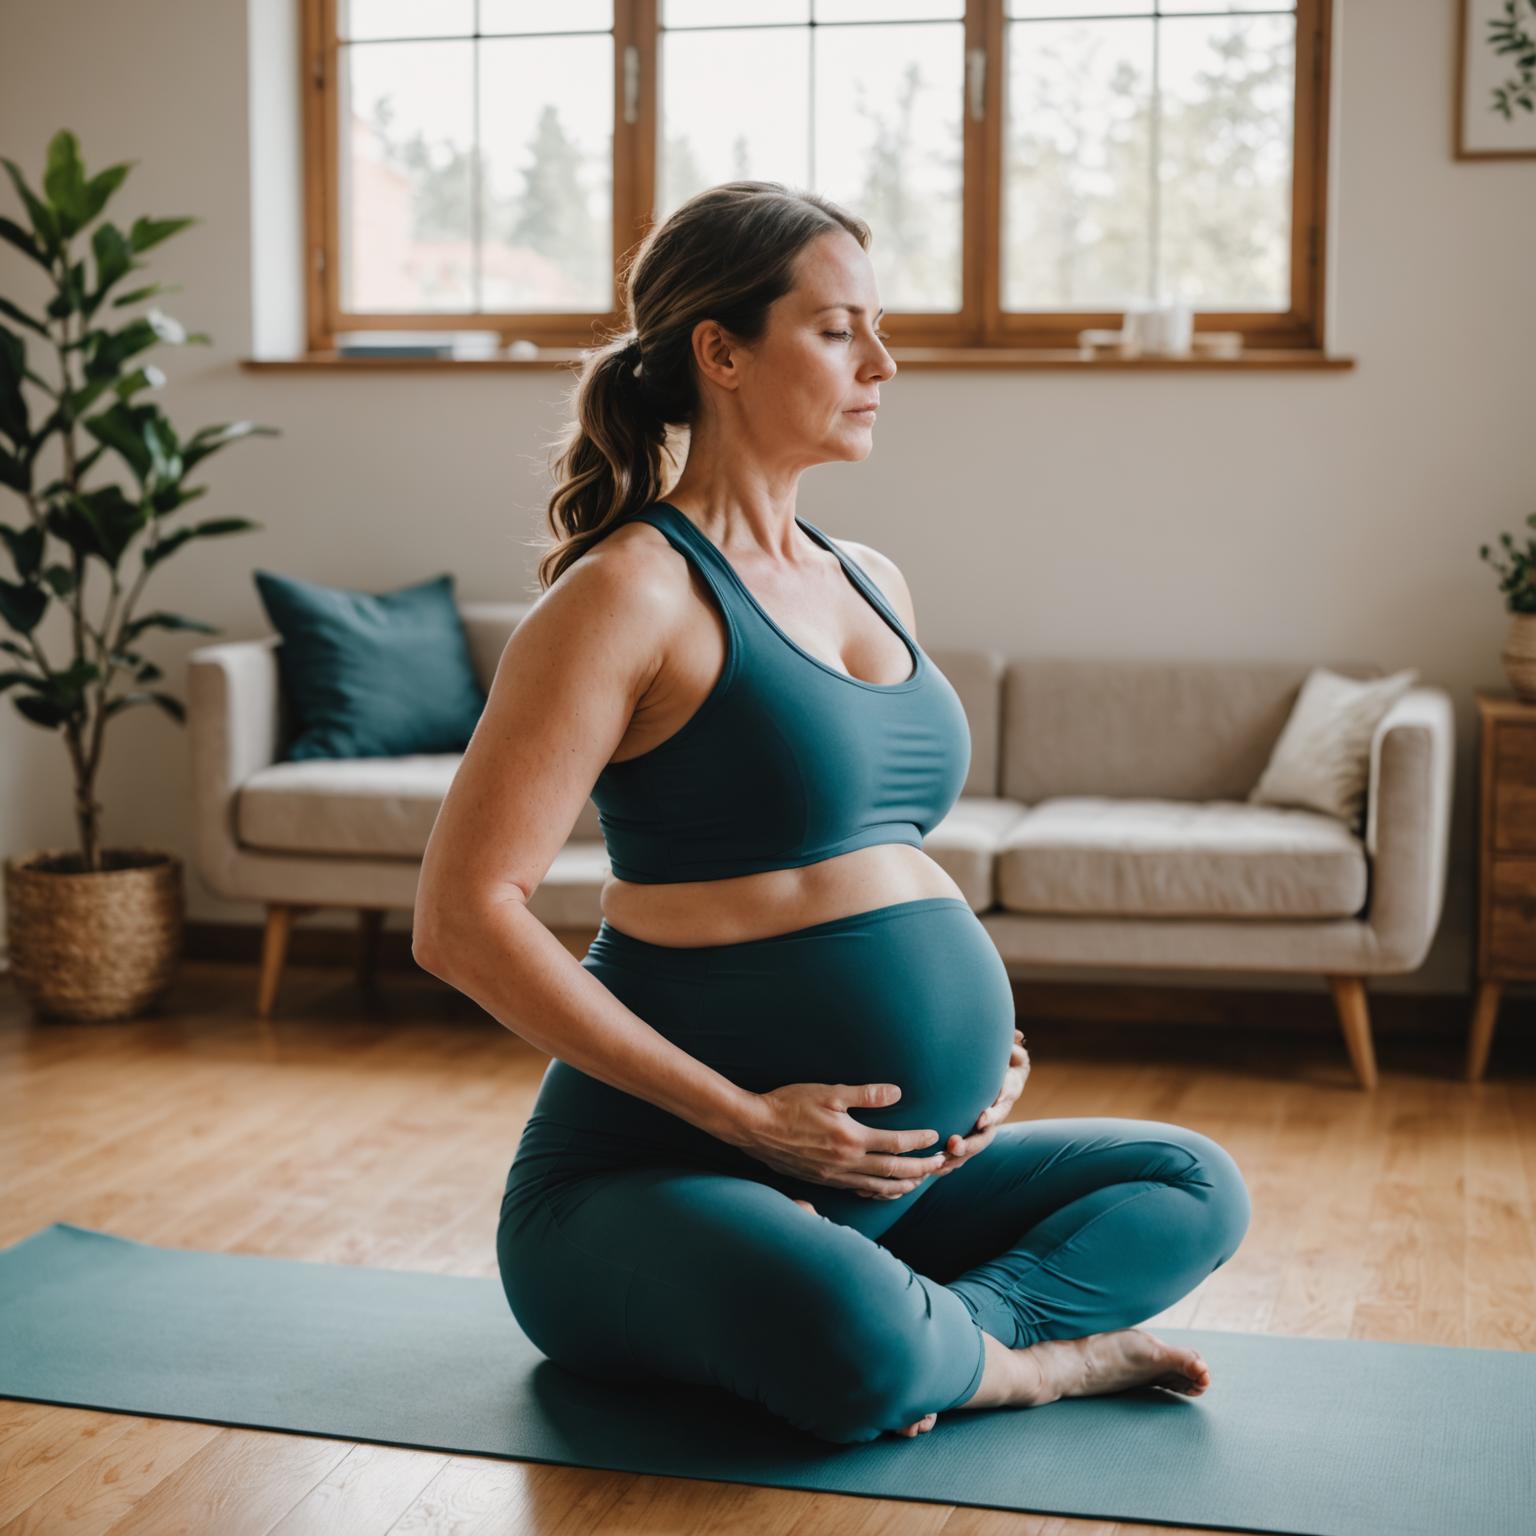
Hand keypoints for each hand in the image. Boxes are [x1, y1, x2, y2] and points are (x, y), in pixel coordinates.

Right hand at [731, 1080, 948, 1198]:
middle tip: (940, 1164)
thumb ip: (865, 1095)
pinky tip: (882, 1190)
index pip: (894, 1143)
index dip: (918, 1141)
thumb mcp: (829, 1092)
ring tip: (919, 1181)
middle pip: (892, 1170)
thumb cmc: (789, 1104)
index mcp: (851, 1138)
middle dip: (920, 1168)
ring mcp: (834, 1175)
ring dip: (902, 1185)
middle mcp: (846, 1162)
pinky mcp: (822, 1180)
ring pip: (876, 1187)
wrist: (755, 1127)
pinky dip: (876, 1192)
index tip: (934, 1137)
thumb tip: (896, 1093)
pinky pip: (857, 1190)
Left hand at [930, 1031, 1029, 1178]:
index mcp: (1007, 1091)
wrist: (998, 1072)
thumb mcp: (1010, 1049)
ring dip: (957, 1156)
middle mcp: (996, 1114)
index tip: (982, 1118)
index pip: (1002, 1103)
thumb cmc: (1002, 1057)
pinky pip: (962, 1153)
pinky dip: (949, 1162)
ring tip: (939, 1162)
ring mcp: (984, 1127)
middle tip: (953, 1144)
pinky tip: (932, 1168)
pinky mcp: (970, 1133)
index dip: (993, 1112)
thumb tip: (1017, 1037)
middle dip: (971, 1142)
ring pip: (973, 1148)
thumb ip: (1011, 1045)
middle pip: (986, 1135)